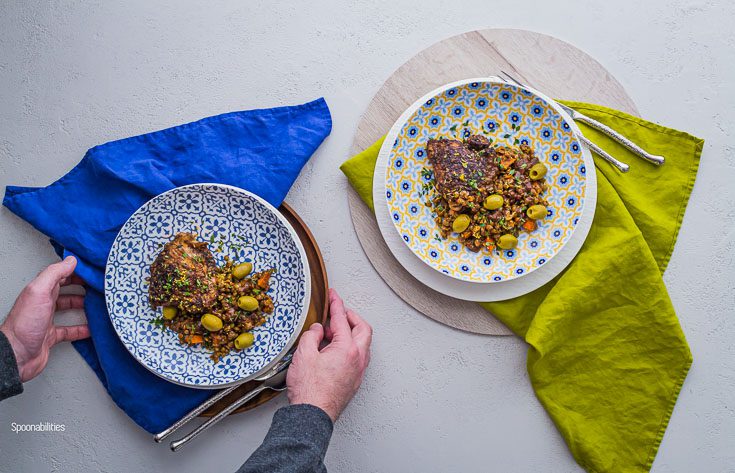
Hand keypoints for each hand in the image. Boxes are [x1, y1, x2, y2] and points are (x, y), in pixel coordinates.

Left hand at [0, 256, 89, 381]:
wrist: (17, 355)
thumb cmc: (25, 324)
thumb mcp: (39, 292)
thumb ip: (54, 273)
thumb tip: (70, 260)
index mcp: (40, 291)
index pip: (59, 275)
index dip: (75, 270)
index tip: (90, 269)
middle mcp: (43, 303)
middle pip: (64, 290)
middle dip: (81, 286)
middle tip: (96, 285)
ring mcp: (47, 320)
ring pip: (67, 308)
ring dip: (82, 305)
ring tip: (95, 303)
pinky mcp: (51, 336)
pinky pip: (69, 330)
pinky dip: (81, 329)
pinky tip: (90, 329)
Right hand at [286, 288, 372, 421]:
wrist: (312, 416)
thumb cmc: (310, 391)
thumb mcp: (304, 355)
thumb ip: (312, 336)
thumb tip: (318, 330)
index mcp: (348, 349)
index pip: (342, 319)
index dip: (336, 304)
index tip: (333, 295)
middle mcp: (358, 359)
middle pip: (362, 329)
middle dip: (351, 317)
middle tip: (338, 312)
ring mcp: (358, 371)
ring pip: (362, 344)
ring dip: (350, 334)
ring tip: (331, 333)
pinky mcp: (353, 381)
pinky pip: (357, 357)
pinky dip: (349, 347)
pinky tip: (333, 350)